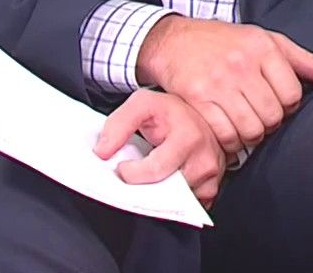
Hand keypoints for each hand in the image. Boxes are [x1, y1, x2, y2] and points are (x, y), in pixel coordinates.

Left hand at [96, 89, 225, 206]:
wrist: (198, 116)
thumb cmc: (171, 111)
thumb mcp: (142, 104)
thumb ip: (118, 125)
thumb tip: (102, 151)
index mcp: (189, 137)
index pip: (155, 170)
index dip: (131, 173)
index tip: (123, 167)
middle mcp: (204, 160)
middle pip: (165, 192)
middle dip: (143, 189)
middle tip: (133, 177)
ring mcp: (210, 178)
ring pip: (175, 204)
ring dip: (158, 196)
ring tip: (151, 178)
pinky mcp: (210, 190)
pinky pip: (186, 208)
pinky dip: (172, 202)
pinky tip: (165, 186)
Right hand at [136, 16, 312, 157]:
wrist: (174, 40)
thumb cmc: (226, 42)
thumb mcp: (268, 42)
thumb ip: (307, 61)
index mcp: (264, 48)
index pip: (292, 94)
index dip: (287, 106)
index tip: (274, 102)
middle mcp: (242, 64)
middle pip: (272, 116)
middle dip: (268, 123)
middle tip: (257, 115)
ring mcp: (217, 81)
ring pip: (250, 130)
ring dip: (249, 136)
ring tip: (242, 124)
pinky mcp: (196, 98)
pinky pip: (224, 135)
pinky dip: (228, 142)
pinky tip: (226, 130)